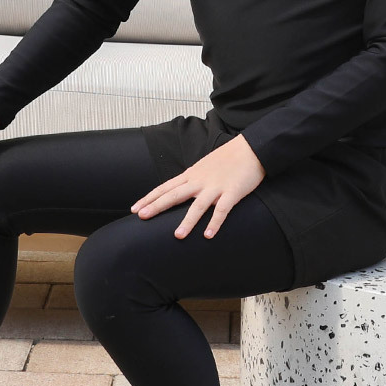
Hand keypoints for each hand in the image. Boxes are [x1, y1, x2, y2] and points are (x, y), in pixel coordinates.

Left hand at [130, 134, 265, 239]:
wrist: (251, 149)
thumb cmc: (227, 159)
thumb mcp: (203, 167)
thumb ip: (191, 179)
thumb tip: (178, 190)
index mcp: (191, 175)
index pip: (165, 187)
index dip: (150, 198)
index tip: (135, 208)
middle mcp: (199, 181)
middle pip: (174, 195)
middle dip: (157, 206)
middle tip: (141, 217)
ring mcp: (216, 187)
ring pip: (198, 206)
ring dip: (188, 221)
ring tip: (178, 236)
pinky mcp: (232, 192)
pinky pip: (222, 210)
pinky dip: (215, 223)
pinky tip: (208, 236)